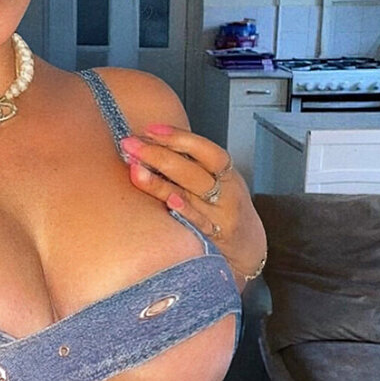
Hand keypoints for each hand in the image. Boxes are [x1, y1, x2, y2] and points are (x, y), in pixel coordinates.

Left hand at [119, 125, 266, 287]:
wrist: (249, 250)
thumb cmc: (225, 209)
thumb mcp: (218, 183)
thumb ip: (191, 166)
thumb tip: (150, 143)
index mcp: (226, 173)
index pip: (205, 149)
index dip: (179, 137)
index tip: (150, 129)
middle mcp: (226, 192)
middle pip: (192, 171)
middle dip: (158, 155)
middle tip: (130, 145)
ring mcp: (221, 215)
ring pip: (191, 195)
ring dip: (160, 182)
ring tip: (135, 170)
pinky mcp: (216, 238)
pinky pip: (199, 223)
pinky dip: (185, 211)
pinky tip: (168, 202)